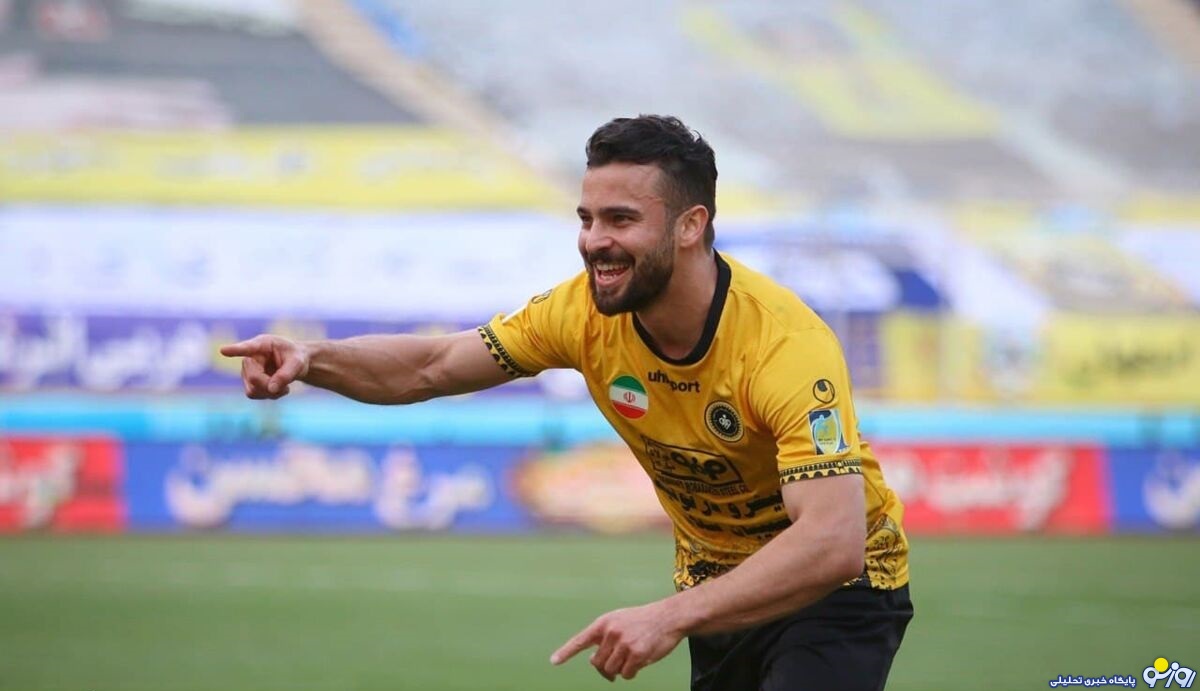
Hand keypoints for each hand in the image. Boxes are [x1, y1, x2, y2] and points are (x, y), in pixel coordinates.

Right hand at [219, 335, 309, 399]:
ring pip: (252, 389)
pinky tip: (278, 389)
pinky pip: (254, 395)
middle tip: (287, 385)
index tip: (224, 350)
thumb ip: (286, 374)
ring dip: (270, 392)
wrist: (294, 364)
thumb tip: (271, 389)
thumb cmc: (295, 357)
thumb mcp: (298, 363)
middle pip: (253, 378)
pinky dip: (269, 395)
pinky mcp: (248, 382)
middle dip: (271, 385)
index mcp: (262, 344)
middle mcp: (250, 357)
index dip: (235, 350)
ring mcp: (246, 371)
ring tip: (284, 386)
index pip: (247, 348)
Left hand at [550, 601, 684, 681]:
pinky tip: (640, 661)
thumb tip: (593, 661)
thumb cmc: (643, 621)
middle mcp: (611, 632)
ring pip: (611, 671)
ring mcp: (623, 643)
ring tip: (631, 658)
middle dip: (605, 668)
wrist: (668, 617)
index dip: (566, 652)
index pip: (580, 640)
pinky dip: (632, 673)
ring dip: (620, 670)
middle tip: (616, 664)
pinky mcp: (636, 654)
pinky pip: (626, 675)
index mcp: (604, 623)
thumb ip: (605, 636)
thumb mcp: (619, 620)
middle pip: (597, 663)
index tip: (554, 662)